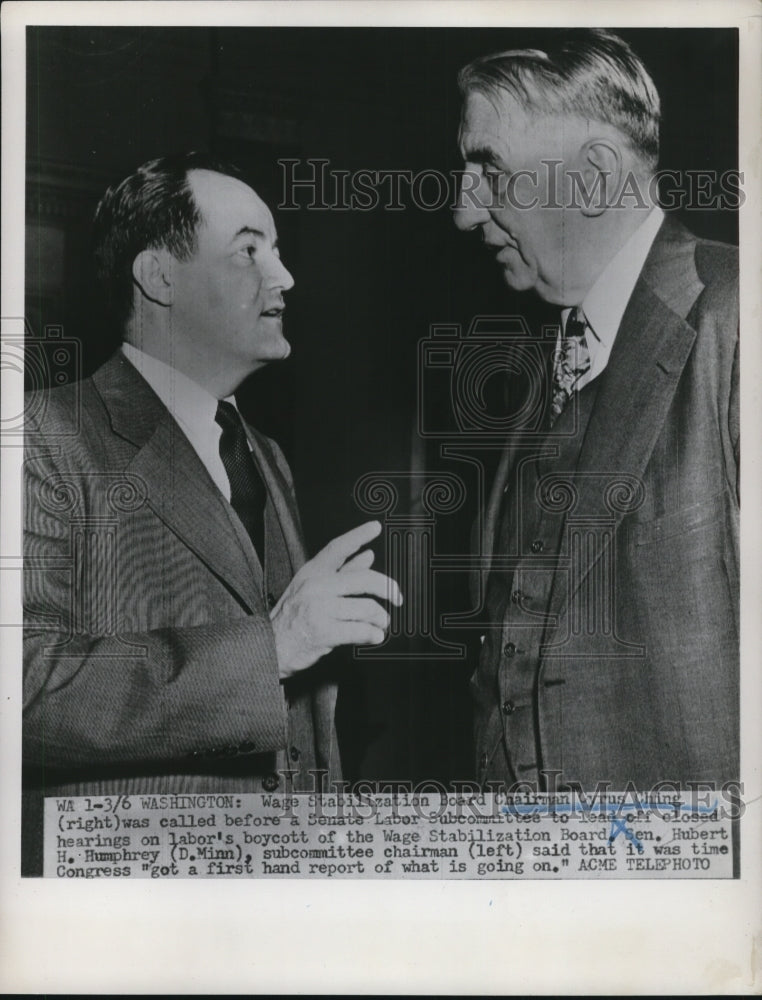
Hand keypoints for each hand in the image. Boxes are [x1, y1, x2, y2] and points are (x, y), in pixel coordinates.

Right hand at [270, 520, 402, 680]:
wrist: (270, 647)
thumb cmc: (292, 618)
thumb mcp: (311, 588)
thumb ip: (340, 572)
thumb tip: (367, 557)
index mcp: (312, 573)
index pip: (337, 548)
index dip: (358, 535)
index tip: (375, 527)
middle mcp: (316, 586)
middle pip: (364, 579)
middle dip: (387, 588)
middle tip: (396, 597)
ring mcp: (319, 608)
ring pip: (366, 607)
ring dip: (381, 618)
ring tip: (381, 624)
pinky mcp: (324, 631)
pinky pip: (360, 629)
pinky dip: (372, 634)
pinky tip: (374, 636)